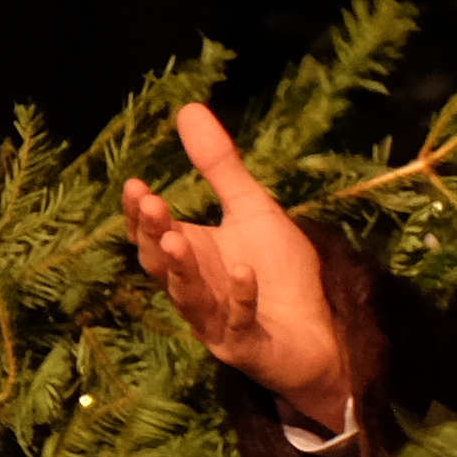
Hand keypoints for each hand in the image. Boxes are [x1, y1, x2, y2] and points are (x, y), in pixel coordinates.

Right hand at [120, 102, 352, 429]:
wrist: (322, 334)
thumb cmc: (281, 274)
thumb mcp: (253, 211)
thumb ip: (219, 167)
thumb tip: (188, 109)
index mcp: (192, 258)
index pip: (152, 235)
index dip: (140, 215)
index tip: (134, 184)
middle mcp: (196, 291)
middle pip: (162, 266)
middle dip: (152, 235)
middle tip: (150, 204)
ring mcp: (217, 323)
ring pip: (189, 299)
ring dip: (182, 270)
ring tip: (175, 238)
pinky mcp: (246, 347)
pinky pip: (237, 324)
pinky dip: (239, 298)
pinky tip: (241, 271)